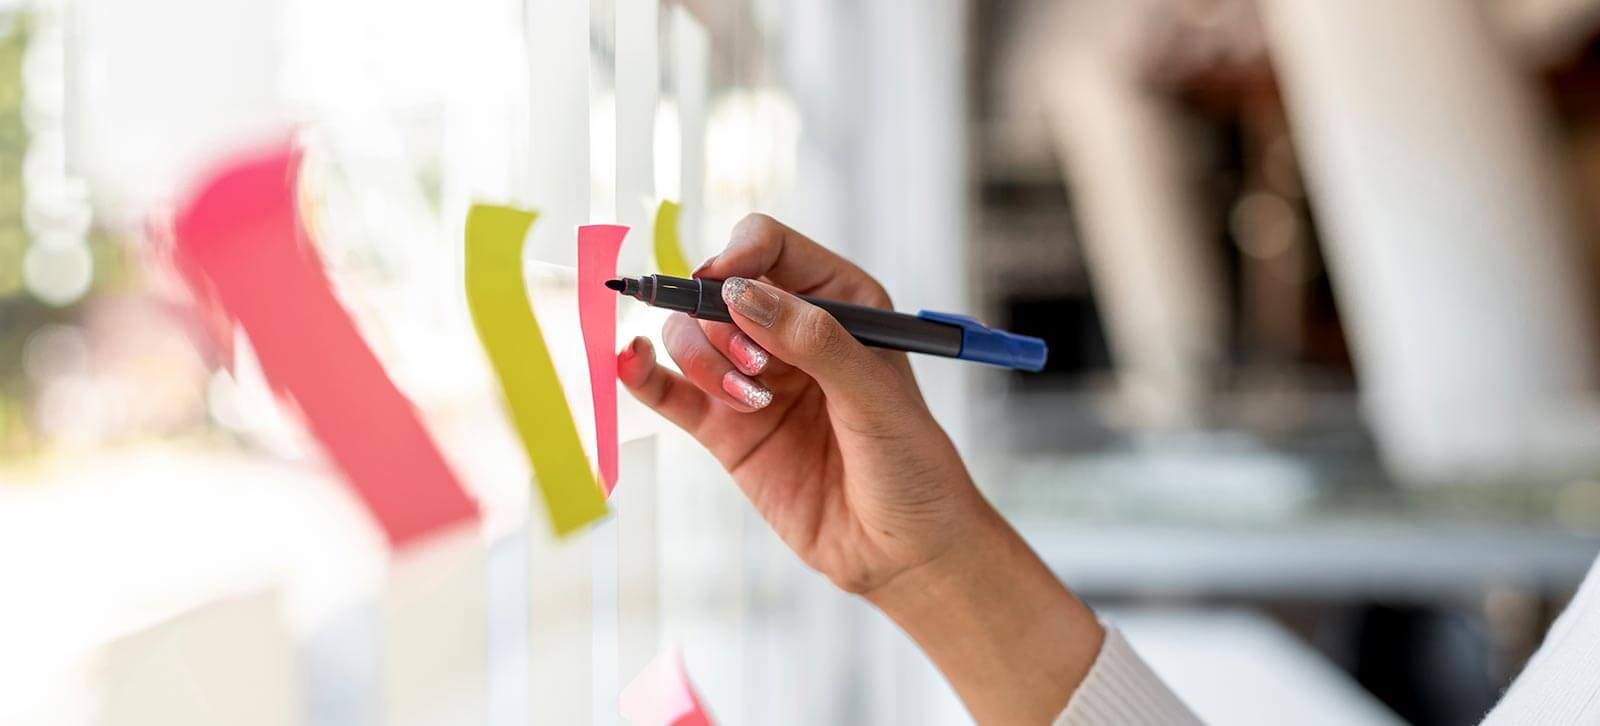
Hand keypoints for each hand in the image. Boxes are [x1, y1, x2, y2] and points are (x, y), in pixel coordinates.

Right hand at [617, 213, 992, 594]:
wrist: (902, 550)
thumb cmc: (910, 465)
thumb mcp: (876, 395)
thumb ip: (814, 340)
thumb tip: (741, 295)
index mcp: (839, 302)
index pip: (769, 247)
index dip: (737, 256)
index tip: (723, 284)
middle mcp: (788, 332)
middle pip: (715, 291)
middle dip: (719, 321)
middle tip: (755, 369)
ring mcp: (752, 379)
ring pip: (689, 337)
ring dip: (702, 360)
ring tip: (749, 403)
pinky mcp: (724, 428)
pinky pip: (668, 391)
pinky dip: (642, 374)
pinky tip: (629, 362)